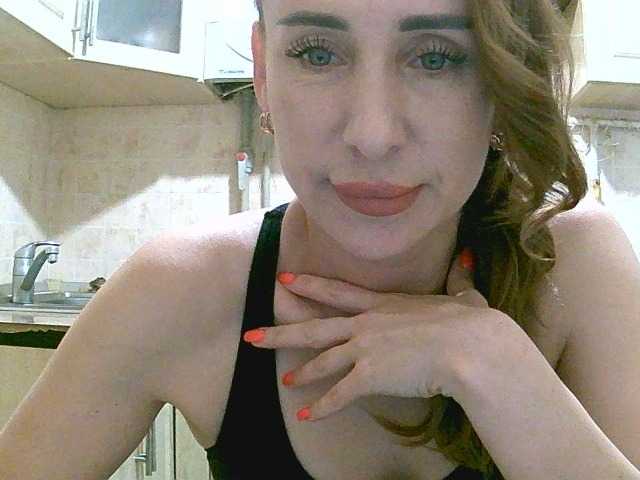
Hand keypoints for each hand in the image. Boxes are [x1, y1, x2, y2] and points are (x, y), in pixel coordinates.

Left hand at [245, 249, 518, 421]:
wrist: (472, 347)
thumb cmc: (471, 323)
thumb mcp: (463, 296)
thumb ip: (459, 280)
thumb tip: (466, 260)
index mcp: (385, 304)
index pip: (338, 292)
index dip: (310, 285)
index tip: (286, 279)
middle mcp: (367, 323)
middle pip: (314, 327)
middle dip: (280, 331)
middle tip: (252, 335)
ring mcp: (365, 348)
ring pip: (322, 360)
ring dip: (302, 372)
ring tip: (285, 381)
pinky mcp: (371, 375)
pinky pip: (340, 394)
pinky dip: (322, 407)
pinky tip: (307, 416)